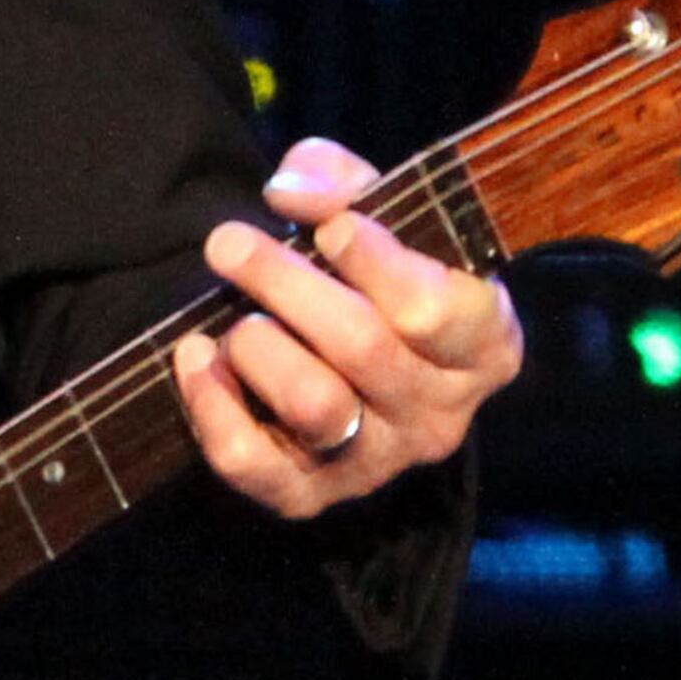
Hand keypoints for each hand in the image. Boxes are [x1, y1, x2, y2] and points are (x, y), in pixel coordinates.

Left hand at [173, 134, 521, 522]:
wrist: (348, 361)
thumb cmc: (373, 278)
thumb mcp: (378, 216)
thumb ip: (343, 184)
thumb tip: (290, 190)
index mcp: (484, 344)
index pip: (436, 311)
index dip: (379, 263)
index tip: (332, 225)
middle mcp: (440, 415)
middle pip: (363, 347)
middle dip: (284, 283)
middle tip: (228, 241)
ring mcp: (377, 463)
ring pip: (314, 405)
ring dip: (258, 345)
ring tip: (236, 317)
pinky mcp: (309, 495)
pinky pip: (253, 464)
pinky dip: (211, 407)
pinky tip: (196, 357)